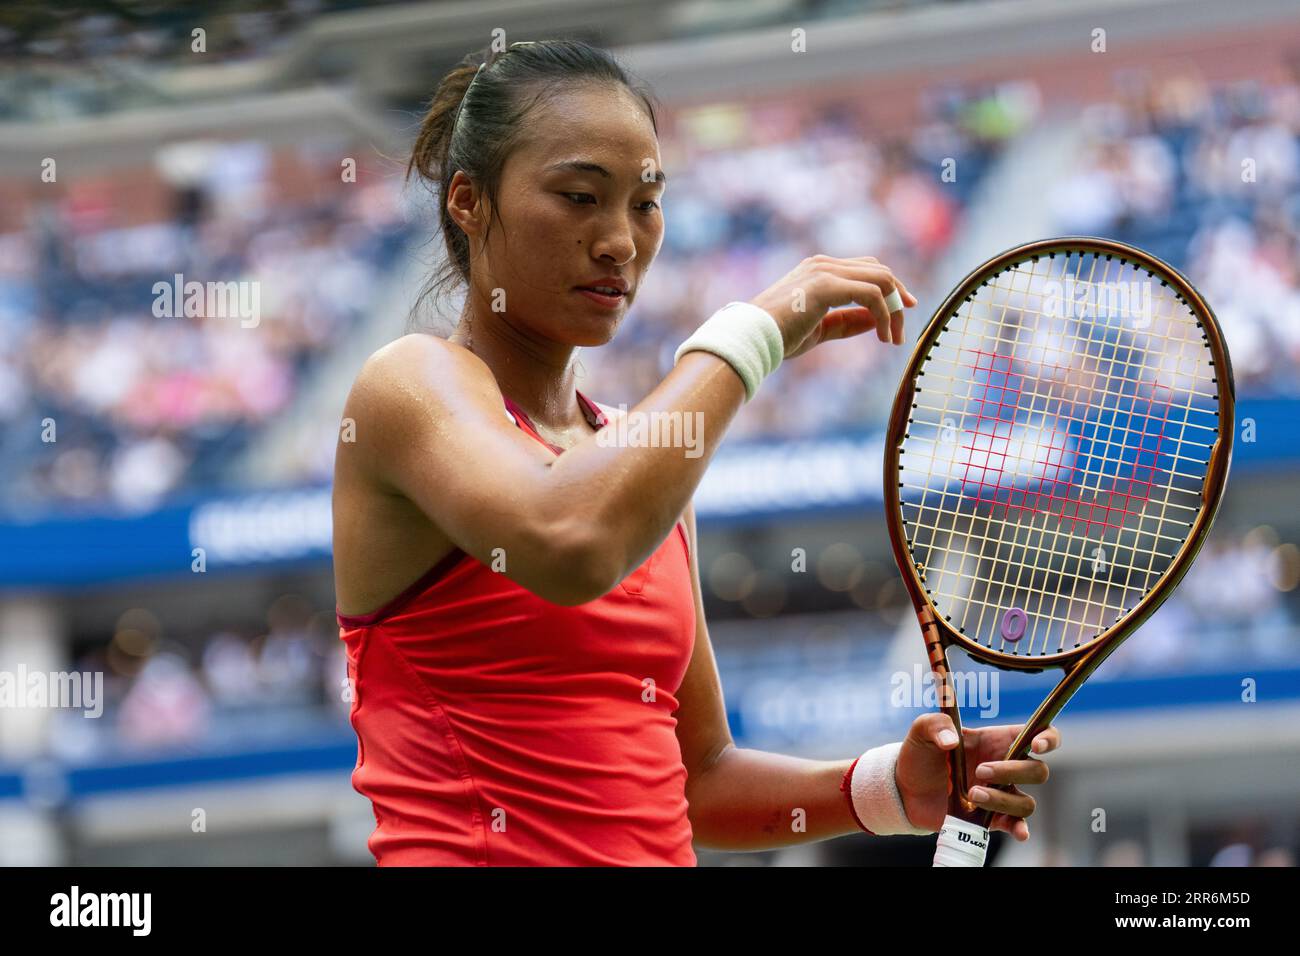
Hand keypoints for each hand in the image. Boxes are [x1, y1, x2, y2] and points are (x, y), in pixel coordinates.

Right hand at [749, 254, 916, 358]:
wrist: (750, 338)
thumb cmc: (777, 337)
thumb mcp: (820, 329)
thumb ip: (848, 321)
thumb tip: (877, 320)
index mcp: (818, 270)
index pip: (866, 269)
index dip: (889, 289)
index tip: (901, 313)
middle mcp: (823, 264)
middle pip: (879, 270)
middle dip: (897, 298)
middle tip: (902, 330)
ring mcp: (825, 271)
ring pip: (881, 279)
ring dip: (894, 309)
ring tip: (894, 337)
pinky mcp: (826, 285)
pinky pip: (872, 294)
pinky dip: (884, 315)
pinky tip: (883, 336)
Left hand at [894, 713, 1059, 841]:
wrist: (906, 789)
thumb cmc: (920, 755)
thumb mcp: (922, 732)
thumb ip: (935, 725)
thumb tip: (952, 741)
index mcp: (996, 741)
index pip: (1038, 734)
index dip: (1047, 738)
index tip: (1035, 745)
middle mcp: (1005, 767)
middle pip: (1037, 771)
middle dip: (1012, 771)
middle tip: (979, 771)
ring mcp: (1001, 794)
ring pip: (1027, 802)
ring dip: (1002, 799)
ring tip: (972, 795)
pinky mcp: (993, 817)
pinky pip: (1018, 825)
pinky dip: (1021, 828)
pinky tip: (1017, 831)